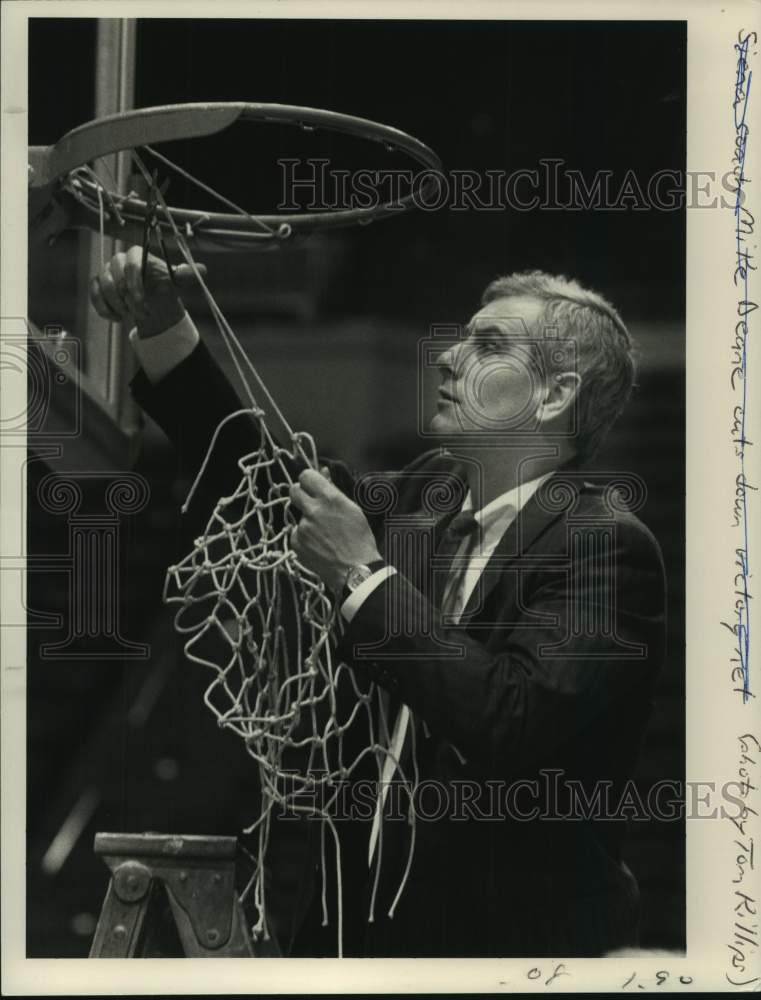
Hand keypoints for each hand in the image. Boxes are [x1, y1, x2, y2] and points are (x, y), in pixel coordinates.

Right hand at [89, 245, 205, 338]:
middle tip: (140, 313)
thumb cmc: (164, 285)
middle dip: (127, 300)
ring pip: (103, 288)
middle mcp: (118, 260)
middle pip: (115, 277)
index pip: (131, 264)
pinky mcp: (97, 285)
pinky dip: (104, 309)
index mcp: (137, 254)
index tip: (142, 302)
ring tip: (130, 315)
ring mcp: (106, 272)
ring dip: (117, 306)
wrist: (152, 298)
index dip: (135, 285)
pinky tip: (117, 318)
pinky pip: (94, 296)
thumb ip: (187, 274)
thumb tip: (202, 270)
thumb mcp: (177, 280)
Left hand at [290, 467, 381, 592]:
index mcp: (330, 499)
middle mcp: (313, 510)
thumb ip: (333, 490)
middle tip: (312, 505)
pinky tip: (319, 546)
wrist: (356, 571)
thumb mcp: (352, 509)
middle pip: (293, 491)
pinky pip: (296, 533)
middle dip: (301, 495)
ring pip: (298, 515)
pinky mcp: (296, 543)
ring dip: (307, 520)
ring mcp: (303, 528)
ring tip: (324, 534)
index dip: (309, 481)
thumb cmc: (359, 539)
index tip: (313, 487)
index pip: (306, 476)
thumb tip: (323, 472)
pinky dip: (305, 538)